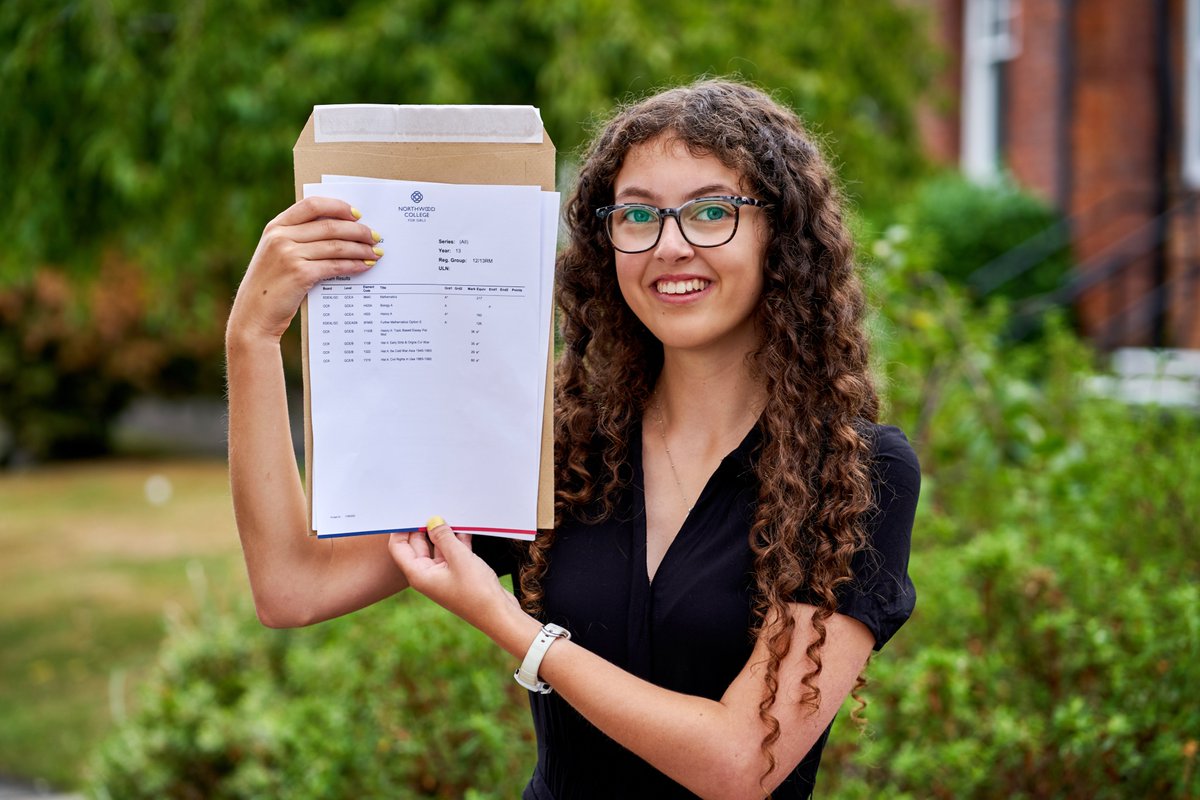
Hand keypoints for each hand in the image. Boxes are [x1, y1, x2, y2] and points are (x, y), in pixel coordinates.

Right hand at [228, 196, 382, 342]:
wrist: (252, 316)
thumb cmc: (269, 286)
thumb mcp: (275, 255)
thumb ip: (296, 239)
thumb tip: (337, 232)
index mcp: (275, 227)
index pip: (312, 205)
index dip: (338, 207)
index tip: (357, 214)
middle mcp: (281, 237)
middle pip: (330, 225)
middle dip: (358, 231)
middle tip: (375, 236)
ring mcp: (289, 255)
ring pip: (336, 245)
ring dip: (360, 248)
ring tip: (375, 252)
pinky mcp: (300, 274)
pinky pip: (335, 266)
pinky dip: (353, 265)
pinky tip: (365, 266)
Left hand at [388, 518, 522, 633]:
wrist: (498, 614)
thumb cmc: (476, 593)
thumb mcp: (459, 558)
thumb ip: (444, 537)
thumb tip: (433, 521)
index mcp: (419, 574)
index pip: (399, 547)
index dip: (402, 528)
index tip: (412, 511)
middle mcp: (427, 574)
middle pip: (418, 544)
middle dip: (425, 527)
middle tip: (434, 508)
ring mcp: (442, 574)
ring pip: (437, 547)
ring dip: (444, 533)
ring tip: (452, 514)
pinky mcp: (457, 573)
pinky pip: (452, 552)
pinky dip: (457, 541)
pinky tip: (465, 528)